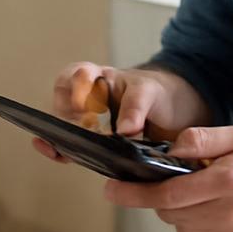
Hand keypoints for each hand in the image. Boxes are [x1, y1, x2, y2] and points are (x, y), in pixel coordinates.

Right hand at [32, 62, 187, 163]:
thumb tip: (124, 130)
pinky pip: (72, 147)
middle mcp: (87, 99)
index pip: (76, 76)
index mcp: (98, 78)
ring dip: (59, 138)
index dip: (75, 89)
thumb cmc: (157, 93)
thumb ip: (136, 106)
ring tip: (59, 150)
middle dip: (62, 118)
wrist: (174, 113)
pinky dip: (63, 152)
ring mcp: (88, 123)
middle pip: (62, 103)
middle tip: (78, 132)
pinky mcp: (93, 144)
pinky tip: (59, 156)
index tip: (83, 106)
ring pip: (63, 128)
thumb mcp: (150, 92)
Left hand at [103, 123, 232, 231]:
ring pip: (181, 227)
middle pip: (169, 212)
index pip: (167, 192)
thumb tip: (171, 147)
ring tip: (197, 189)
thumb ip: (207, 138)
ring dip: (176, 210)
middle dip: (155, 197)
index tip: (110, 189)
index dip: (134, 192)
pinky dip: (193, 223)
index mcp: (230, 179)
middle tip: (159, 179)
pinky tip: (212, 206)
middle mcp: (229, 212)